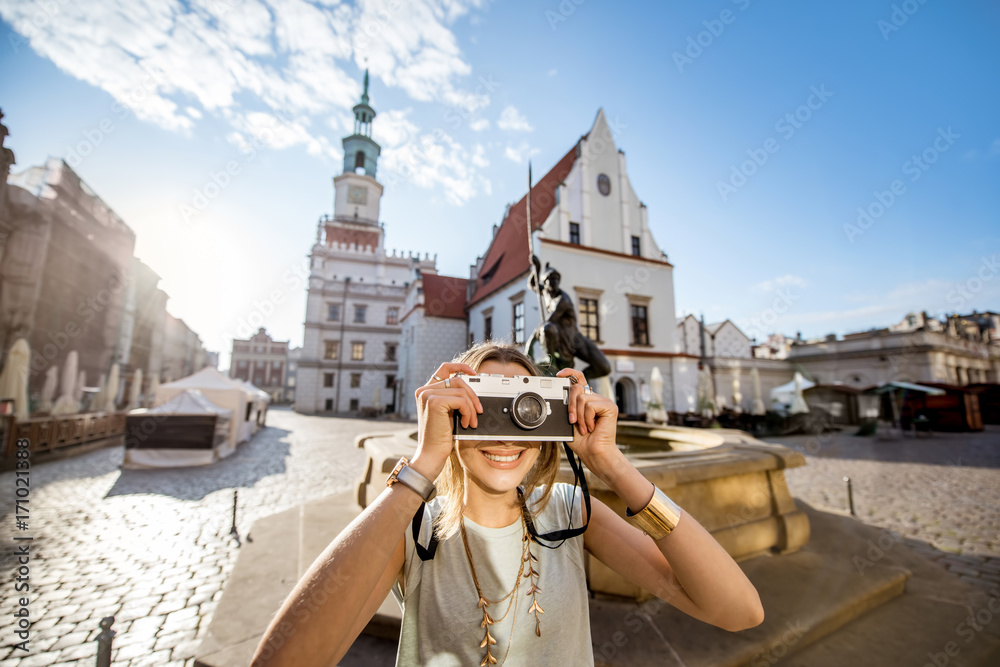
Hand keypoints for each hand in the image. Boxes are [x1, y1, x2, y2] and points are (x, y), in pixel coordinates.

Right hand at [412, 362, 482, 480]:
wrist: (431, 455)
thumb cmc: (440, 438)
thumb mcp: (449, 414)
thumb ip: (454, 399)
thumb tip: (472, 389)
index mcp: (426, 391)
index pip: (445, 368)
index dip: (461, 367)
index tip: (474, 373)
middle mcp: (424, 390)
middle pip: (458, 380)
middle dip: (473, 395)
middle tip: (479, 411)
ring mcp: (427, 395)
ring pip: (461, 390)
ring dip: (472, 407)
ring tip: (471, 421)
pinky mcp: (433, 402)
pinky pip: (461, 400)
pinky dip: (468, 412)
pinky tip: (465, 423)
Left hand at [557, 369, 619, 472]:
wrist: (593, 453)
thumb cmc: (581, 441)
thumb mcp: (568, 421)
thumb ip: (566, 407)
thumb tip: (559, 396)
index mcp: (586, 400)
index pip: (579, 379)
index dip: (569, 373)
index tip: (559, 375)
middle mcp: (595, 398)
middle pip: (577, 387)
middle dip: (570, 406)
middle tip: (572, 421)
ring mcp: (604, 401)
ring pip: (582, 397)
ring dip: (579, 416)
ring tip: (584, 428)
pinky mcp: (610, 406)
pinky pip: (590, 405)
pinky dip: (587, 419)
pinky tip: (592, 427)